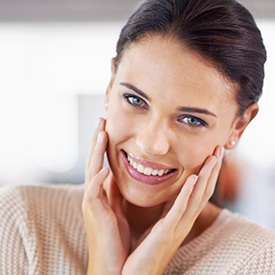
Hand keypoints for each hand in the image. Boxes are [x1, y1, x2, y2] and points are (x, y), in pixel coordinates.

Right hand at [82, 118, 130, 274]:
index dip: (103, 145)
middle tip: (101, 120)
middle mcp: (94, 195)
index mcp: (101, 194)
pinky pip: (94, 193)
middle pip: (93, 161)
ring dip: (96, 152)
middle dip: (97, 141)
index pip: (101, 162)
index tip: (107, 128)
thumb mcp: (118, 210)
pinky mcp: (94, 214)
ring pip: (92, 171)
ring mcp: (92, 203)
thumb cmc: (118, 239)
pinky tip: (104, 169)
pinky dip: (98, 180)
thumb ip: (115, 193)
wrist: (115, 267)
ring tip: (101, 133)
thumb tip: (117, 176)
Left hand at [83, 118, 223, 274]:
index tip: (210, 155)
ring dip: (206, 177)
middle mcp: (182, 221)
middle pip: (203, 192)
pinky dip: (188, 194)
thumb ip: (155, 204)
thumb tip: (150, 182)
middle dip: (212, 170)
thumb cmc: (139, 249)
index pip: (196, 192)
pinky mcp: (166, 233)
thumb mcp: (151, 221)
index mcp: (177, 218)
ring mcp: (177, 227)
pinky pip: (179, 210)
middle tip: (219, 150)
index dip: (205, 173)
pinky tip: (194, 179)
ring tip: (214, 157)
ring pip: (197, 198)